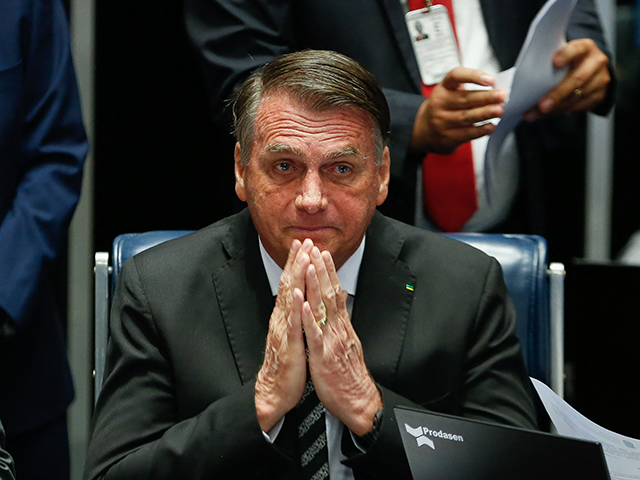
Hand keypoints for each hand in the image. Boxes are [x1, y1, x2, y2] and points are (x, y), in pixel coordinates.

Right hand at [255, 239, 311, 431]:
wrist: (275, 391)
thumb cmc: (287, 364)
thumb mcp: (293, 334)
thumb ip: (296, 315)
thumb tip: (301, 298)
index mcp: (285, 316)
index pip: (290, 284)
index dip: (296, 264)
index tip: (302, 244)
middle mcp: (282, 319)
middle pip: (288, 285)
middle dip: (296, 262)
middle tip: (302, 241)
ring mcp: (284, 331)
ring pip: (290, 299)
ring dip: (296, 278)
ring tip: (302, 258)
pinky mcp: (290, 345)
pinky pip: (293, 324)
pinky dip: (295, 308)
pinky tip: (298, 293)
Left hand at [301, 246, 381, 435]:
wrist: (358, 400)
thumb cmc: (348, 374)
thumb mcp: (346, 343)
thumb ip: (341, 324)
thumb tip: (339, 308)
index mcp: (341, 325)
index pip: (335, 293)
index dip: (329, 273)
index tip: (323, 254)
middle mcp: (338, 328)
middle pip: (330, 294)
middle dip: (322, 270)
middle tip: (316, 248)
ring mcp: (331, 341)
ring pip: (323, 309)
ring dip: (315, 286)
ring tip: (310, 265)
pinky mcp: (323, 357)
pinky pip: (315, 335)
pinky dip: (309, 319)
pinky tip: (303, 305)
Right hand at [411, 67, 505, 153]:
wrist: (422, 130)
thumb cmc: (444, 108)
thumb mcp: (449, 93)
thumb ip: (469, 90)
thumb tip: (496, 92)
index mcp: (443, 87)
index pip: (456, 76)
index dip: (474, 76)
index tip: (490, 80)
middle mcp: (440, 103)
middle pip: (465, 99)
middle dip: (486, 97)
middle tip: (501, 96)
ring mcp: (441, 121)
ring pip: (466, 116)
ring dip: (485, 113)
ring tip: (499, 110)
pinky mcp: (447, 137)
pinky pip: (466, 133)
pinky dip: (480, 130)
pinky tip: (490, 126)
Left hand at [523, 38, 609, 121]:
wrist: (591, 71)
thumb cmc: (569, 63)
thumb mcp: (562, 57)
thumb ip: (549, 66)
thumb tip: (524, 84)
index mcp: (585, 47)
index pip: (577, 49)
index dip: (566, 55)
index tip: (554, 62)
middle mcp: (595, 62)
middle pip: (577, 79)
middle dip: (557, 94)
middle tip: (542, 105)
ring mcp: (600, 79)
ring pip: (577, 96)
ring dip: (555, 107)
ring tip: (537, 112)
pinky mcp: (599, 95)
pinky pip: (578, 106)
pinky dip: (560, 110)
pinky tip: (547, 113)